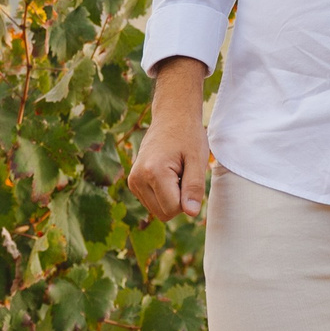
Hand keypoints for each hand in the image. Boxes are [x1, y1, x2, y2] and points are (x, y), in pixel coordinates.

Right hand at [126, 57, 210, 221]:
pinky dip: (164, 194)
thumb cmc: (188, 135)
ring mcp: (132, 182)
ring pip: (157, 211)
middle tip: (184, 173)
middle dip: (179, 200)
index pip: (173, 209)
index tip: (189, 176)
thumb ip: (194, 187)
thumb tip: (191, 213)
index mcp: (153, 172)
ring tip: (176, 172)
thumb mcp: (197, 159)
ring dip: (171, 197)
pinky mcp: (133, 182)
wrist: (171, 116)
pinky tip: (168, 173)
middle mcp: (137, 179)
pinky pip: (153, 203)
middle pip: (164, 214)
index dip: (187, 199)